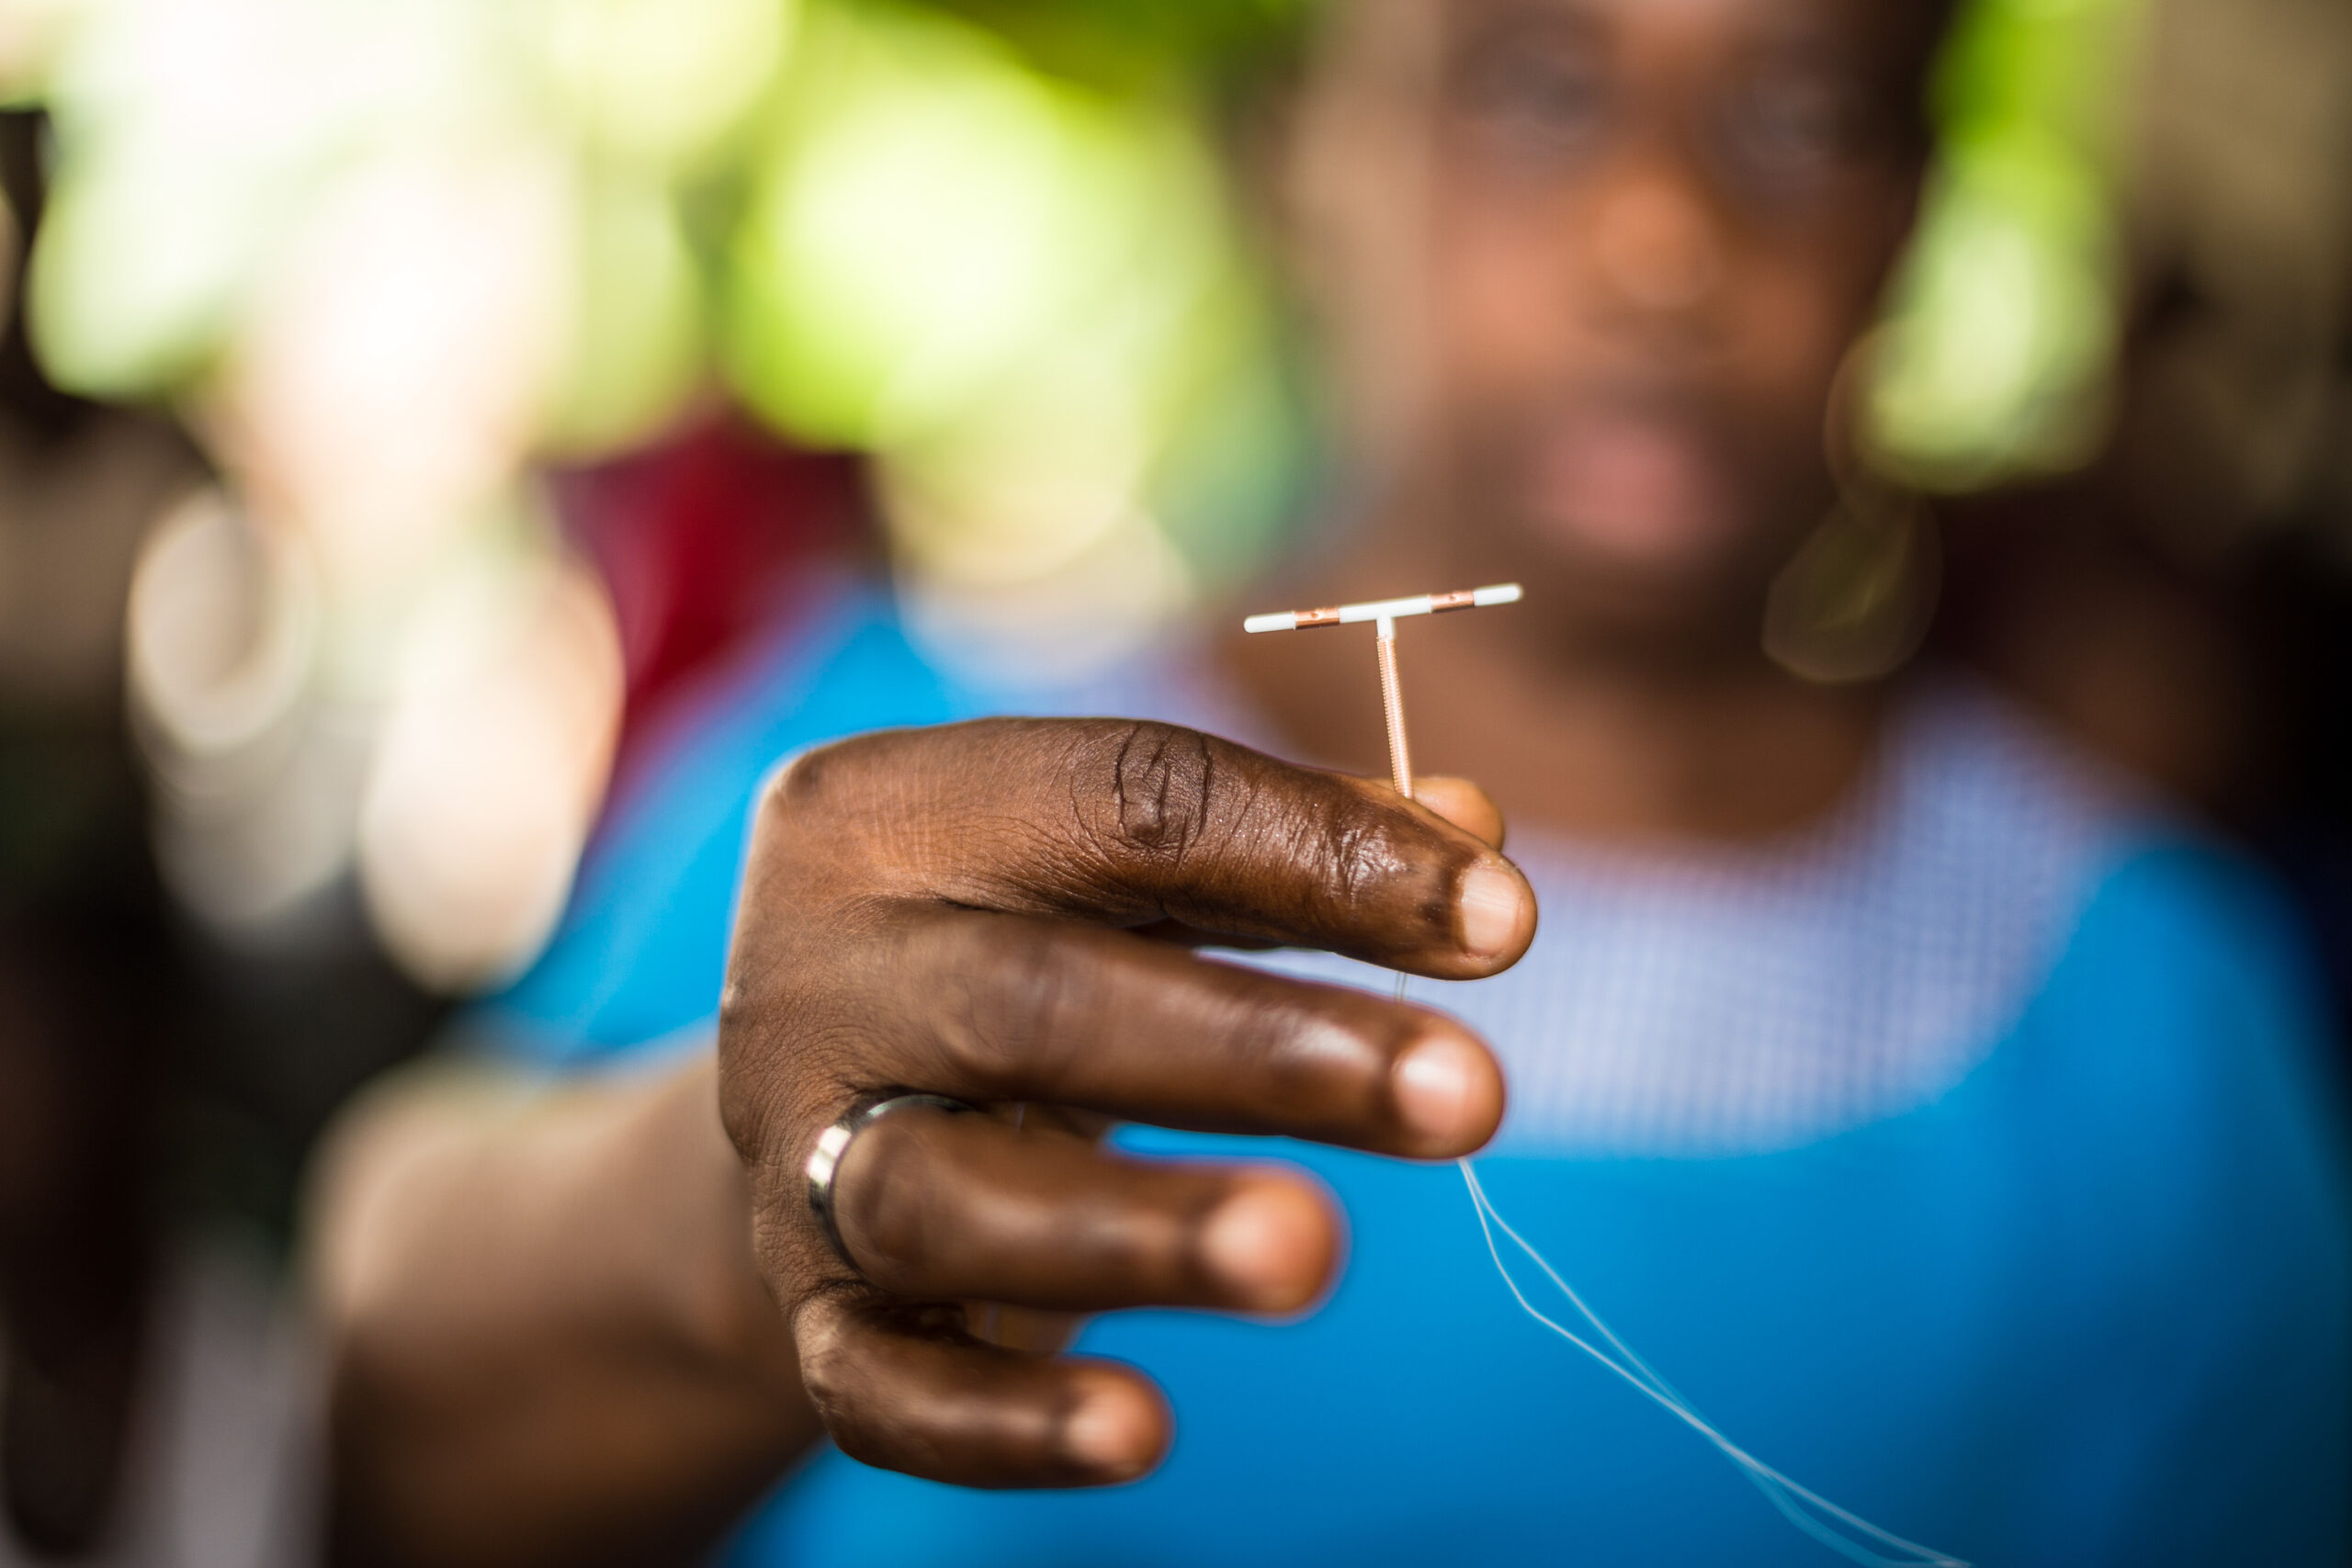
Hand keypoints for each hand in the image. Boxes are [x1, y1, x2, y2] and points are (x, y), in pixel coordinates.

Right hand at [717, 719, 1535, 1488]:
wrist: (820, 1089)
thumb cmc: (1022, 938)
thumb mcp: (1126, 869)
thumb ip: (1290, 850)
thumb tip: (1481, 852)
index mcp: (888, 813)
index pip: (1117, 801)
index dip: (1317, 853)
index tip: (1501, 921)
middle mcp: (813, 974)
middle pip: (1028, 1002)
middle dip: (1255, 1051)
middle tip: (1461, 1093)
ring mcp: (789, 1153)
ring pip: (944, 1198)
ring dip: (1142, 1230)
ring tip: (1314, 1250)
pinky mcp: (807, 1314)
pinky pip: (882, 1388)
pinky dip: (1006, 1423)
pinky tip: (1143, 1430)